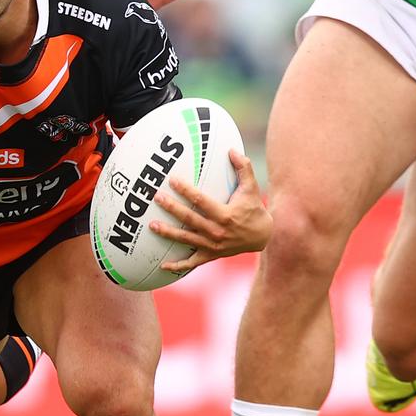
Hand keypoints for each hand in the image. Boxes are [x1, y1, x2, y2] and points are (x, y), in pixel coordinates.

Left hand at [149, 150, 271, 272]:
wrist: (263, 237)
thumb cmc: (254, 209)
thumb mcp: (251, 188)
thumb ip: (243, 168)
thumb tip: (232, 149)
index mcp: (226, 215)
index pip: (201, 201)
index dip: (186, 190)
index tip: (172, 180)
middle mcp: (217, 232)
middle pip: (190, 219)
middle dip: (172, 208)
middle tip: (156, 197)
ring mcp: (213, 246)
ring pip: (186, 239)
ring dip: (168, 233)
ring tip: (152, 225)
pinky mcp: (211, 255)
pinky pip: (192, 262)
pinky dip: (178, 266)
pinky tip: (163, 266)